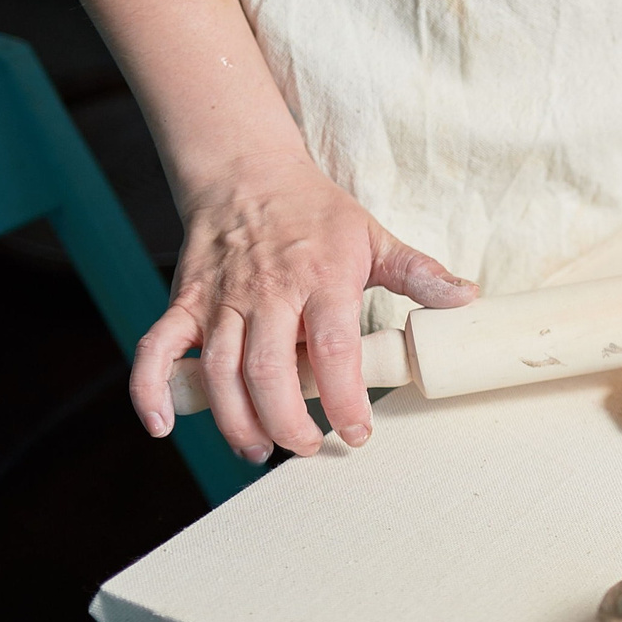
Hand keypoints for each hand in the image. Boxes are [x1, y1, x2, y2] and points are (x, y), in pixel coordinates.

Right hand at [131, 149, 475, 458]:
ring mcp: (221, 300)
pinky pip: (158, 348)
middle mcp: (268, 293)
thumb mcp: (375, 237)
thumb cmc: (314, 214)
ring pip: (220, 370)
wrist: (246, 172)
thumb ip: (420, 274)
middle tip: (308, 446)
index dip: (345, 398)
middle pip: (269, 371)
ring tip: (259, 449)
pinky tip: (163, 423)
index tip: (357, 433)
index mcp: (322, 280)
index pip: (333, 351)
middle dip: (287, 421)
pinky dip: (152, 387)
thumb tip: (468, 300)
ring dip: (235, 420)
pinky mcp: (185, 302)